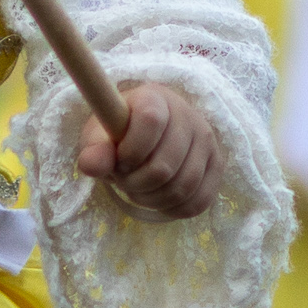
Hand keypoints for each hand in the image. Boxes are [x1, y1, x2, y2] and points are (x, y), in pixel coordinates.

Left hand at [76, 81, 222, 220]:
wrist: (148, 135)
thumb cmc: (119, 134)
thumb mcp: (99, 136)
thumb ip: (94, 149)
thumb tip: (91, 165)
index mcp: (155, 98)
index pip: (150, 120)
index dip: (130, 150)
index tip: (118, 159)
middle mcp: (188, 115)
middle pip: (164, 166)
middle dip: (135, 182)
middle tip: (124, 179)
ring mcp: (207, 140)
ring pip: (182, 187)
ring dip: (152, 198)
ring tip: (138, 189)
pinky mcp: (216, 165)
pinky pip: (198, 201)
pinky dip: (173, 208)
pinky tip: (157, 199)